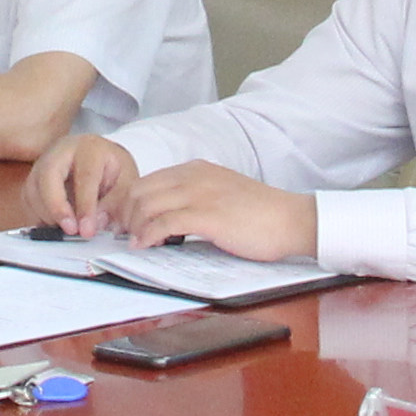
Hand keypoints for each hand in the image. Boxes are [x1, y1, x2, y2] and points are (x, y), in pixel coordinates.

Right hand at [24, 131, 140, 233]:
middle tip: (70, 230)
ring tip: (67, 229)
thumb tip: (96, 224)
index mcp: (90, 148)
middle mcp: (62, 150)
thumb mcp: (127, 182)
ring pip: (33, 189)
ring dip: (47, 215)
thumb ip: (115, 203)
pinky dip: (38, 216)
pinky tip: (56, 225)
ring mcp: (44, 162)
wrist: (101, 159)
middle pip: (48, 175)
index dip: (85, 206)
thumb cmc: (114, 170)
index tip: (87, 230)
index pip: (85, 177)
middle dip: (56, 207)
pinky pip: (28, 199)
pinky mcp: (34, 177)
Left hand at [111, 161, 315, 261]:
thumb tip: (169, 218)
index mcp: (196, 169)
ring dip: (134, 226)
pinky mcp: (207, 216)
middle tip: (124, 235)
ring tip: (135, 243)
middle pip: (140, 190)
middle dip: (126, 214)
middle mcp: (194, 176)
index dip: (131, 203)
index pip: (148, 180)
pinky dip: (148, 236)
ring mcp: (200, 194)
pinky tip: (145, 246)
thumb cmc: (260, 213)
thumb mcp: (222, 193)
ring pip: (147, 204)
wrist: (291, 219)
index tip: (126, 222)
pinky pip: (164, 223)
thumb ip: (196, 198)